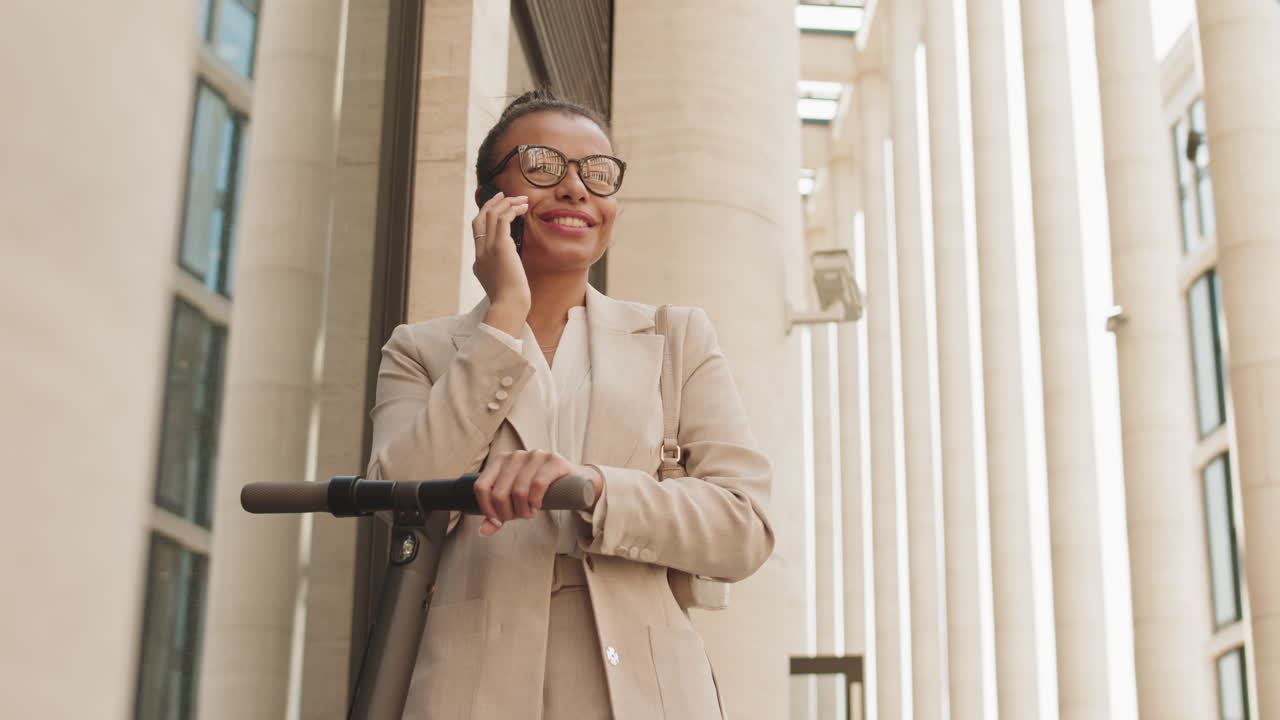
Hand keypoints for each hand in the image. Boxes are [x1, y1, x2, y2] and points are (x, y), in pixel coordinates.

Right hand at [471, 191, 530, 333]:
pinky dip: (512, 209)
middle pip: (480, 219)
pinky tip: (523, 207)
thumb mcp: (504, 285)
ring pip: (491, 215)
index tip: (498, 208)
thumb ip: (505, 273)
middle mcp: (480, 252)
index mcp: (479, 262)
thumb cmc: (511, 301)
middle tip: (504, 195)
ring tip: (521, 199)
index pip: (478, 232)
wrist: (509, 306)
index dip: (486, 217)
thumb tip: (512, 268)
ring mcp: (488, 248)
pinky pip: (502, 219)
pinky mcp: (500, 246)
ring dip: (506, 203)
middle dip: (491, 204)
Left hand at [473, 450, 604, 535]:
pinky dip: (535, 500)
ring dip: (522, 510)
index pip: (481, 486)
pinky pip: (538, 484)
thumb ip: (499, 514)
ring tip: (529, 513)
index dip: (487, 508)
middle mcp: (515, 455)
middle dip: (507, 513)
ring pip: (518, 490)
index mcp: (500, 460)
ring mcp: (535, 456)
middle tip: (518, 518)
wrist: (574, 482)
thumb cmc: (539, 490)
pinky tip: (537, 505)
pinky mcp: (554, 461)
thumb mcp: (515, 501)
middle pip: (499, 492)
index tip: (497, 520)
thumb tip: (484, 531)